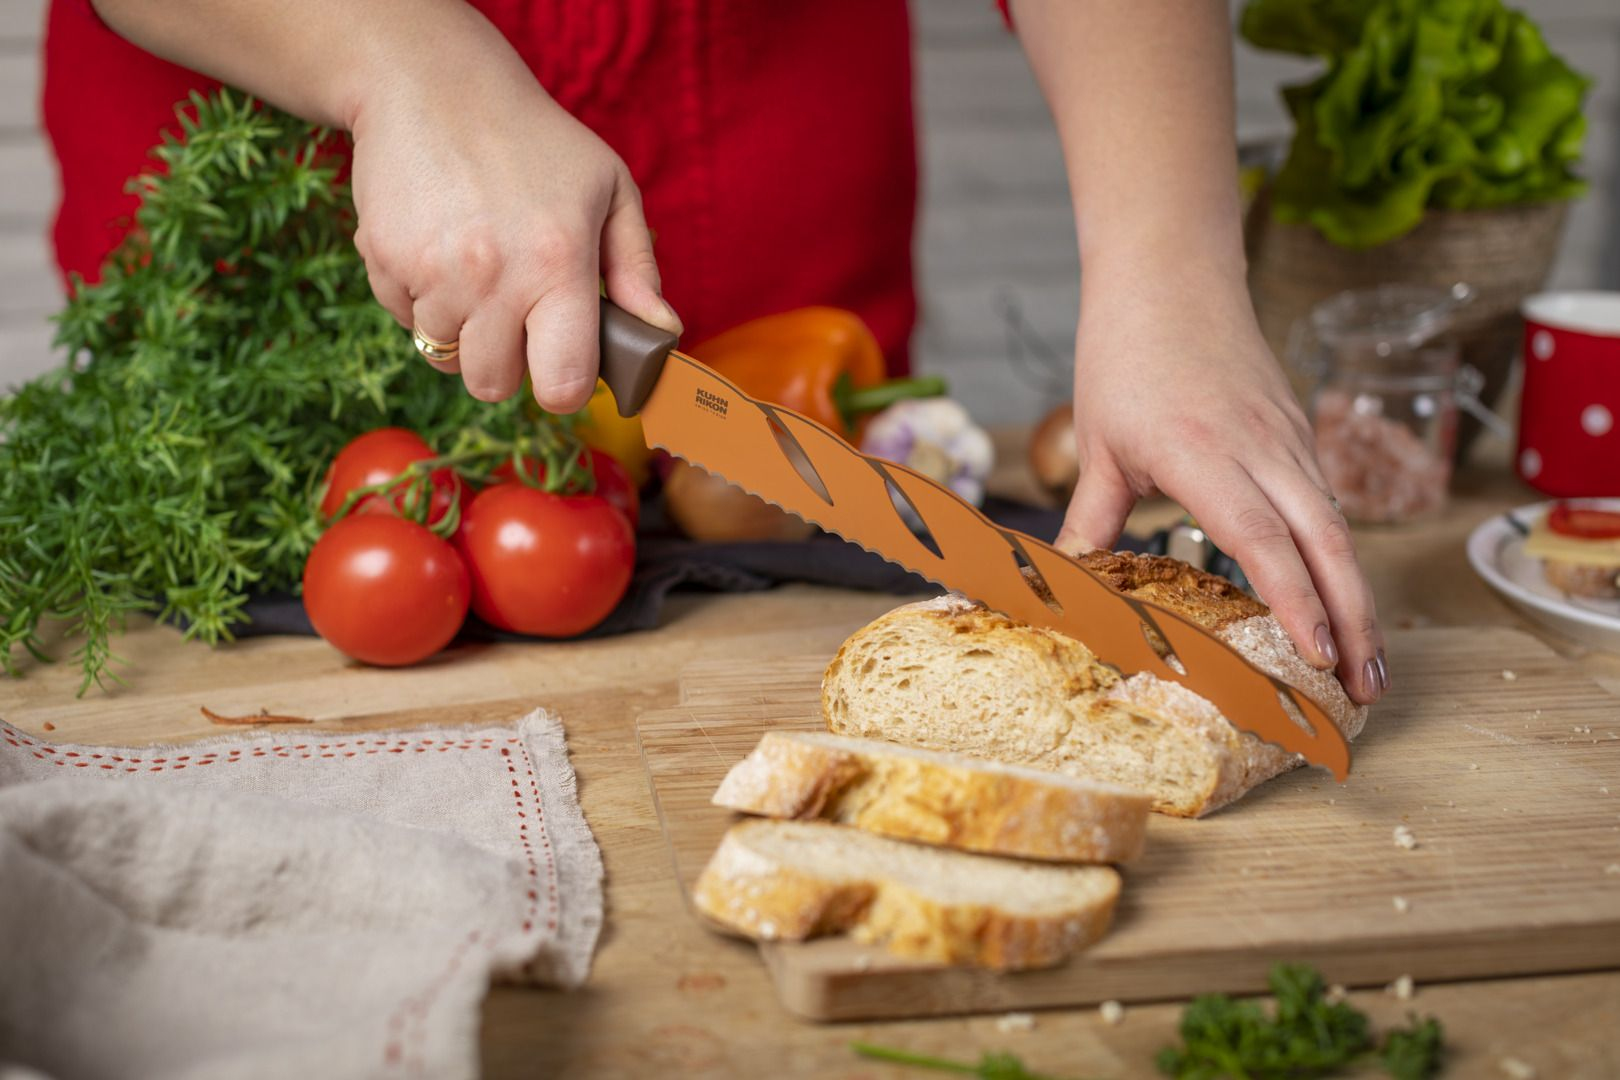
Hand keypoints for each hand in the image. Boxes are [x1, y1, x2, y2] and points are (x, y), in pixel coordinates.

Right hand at [347, 27, 679, 410]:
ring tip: (477, 270)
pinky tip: (439, 248)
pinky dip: (421, 299)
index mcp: (558, 265)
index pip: (561, 384)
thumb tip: (663, 335)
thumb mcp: (609, 190)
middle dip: (507, 363)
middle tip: (516, 314)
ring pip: (444, 356)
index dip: (564, 387)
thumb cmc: (535, 141)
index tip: (564, 366)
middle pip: (493, 385)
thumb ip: (638, 271)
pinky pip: (403, 318)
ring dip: (462, 329)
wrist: (432, 85)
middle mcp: (493, 277)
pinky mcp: (383, 261)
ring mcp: (432, 272)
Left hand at [1057, 270, 1386, 704]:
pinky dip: (1342, 556)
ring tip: (1368, 664)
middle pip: (1327, 543)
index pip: (1264, 539)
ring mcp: (1288, 438)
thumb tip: (1063, 584)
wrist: (1169, 271)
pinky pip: (1328, 501)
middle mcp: (1260, 448)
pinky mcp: (1298, 430)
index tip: (1319, 655)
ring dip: (1359, 595)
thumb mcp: (1099, 445)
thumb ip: (1092, 521)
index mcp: (1203, 454)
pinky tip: (1345, 599)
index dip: (1295, 601)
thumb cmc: (1124, 353)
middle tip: (1366, 689)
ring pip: (1338, 526)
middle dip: (1354, 620)